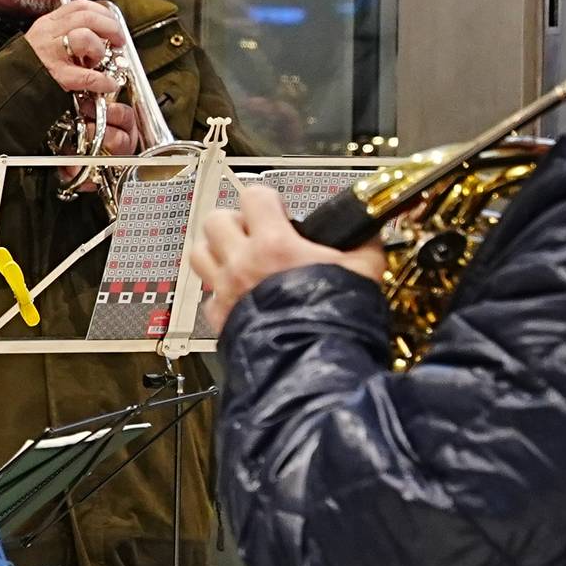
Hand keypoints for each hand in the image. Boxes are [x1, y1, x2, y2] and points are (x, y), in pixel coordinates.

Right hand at [25, 0, 129, 99]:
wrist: (8, 87)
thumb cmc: (30, 67)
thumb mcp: (44, 41)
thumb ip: (65, 33)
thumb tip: (97, 34)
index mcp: (48, 24)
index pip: (79, 6)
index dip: (102, 12)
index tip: (112, 23)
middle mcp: (49, 34)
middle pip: (86, 17)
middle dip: (110, 27)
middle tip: (118, 41)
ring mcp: (51, 54)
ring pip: (84, 37)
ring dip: (99, 49)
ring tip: (99, 60)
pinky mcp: (56, 75)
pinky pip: (87, 75)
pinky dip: (102, 80)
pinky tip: (107, 83)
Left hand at [184, 183, 384, 328]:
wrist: (314, 368)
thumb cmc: (336, 322)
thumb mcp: (363, 271)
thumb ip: (362, 243)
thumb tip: (367, 230)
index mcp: (273, 245)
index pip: (254, 196)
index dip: (266, 199)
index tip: (278, 210)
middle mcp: (242, 264)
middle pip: (215, 220)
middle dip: (233, 222)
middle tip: (252, 232)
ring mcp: (226, 291)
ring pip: (198, 253)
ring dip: (214, 251)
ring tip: (236, 258)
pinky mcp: (220, 319)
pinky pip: (206, 297)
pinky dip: (218, 294)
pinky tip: (239, 297)